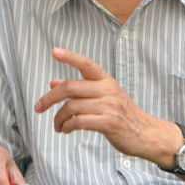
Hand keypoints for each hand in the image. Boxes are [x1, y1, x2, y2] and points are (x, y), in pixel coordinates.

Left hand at [34, 47, 177, 162]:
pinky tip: (65, 130)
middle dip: (49, 98)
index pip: (86, 64)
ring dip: (58, 118)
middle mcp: (107, 90)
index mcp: (106, 80)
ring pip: (72, 107)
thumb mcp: (104, 96)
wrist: (146, 133)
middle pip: (70, 87)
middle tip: (38, 107)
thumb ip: (80, 89)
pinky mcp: (109, 123)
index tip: (54, 51)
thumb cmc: (122, 114)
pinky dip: (67, 126)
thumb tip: (53, 82)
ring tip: (57, 126)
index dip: (70, 56)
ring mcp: (109, 106)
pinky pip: (79, 122)